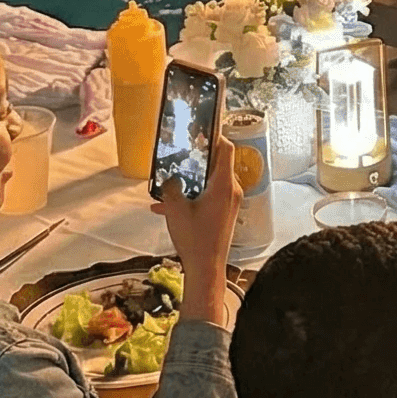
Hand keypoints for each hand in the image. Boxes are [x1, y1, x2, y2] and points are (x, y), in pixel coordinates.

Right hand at [154, 137, 239, 323]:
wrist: (206, 268)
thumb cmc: (194, 238)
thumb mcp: (176, 209)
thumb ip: (172, 187)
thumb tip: (171, 178)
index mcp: (224, 184)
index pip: (226, 149)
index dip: (215, 136)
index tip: (200, 129)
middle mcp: (231, 190)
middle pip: (218, 163)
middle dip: (198, 157)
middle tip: (180, 151)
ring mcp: (230, 202)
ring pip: (210, 181)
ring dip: (191, 179)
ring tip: (169, 178)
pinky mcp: (225, 213)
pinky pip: (208, 197)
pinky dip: (192, 196)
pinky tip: (165, 205)